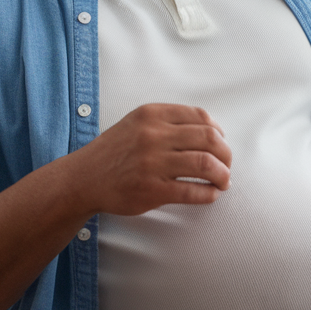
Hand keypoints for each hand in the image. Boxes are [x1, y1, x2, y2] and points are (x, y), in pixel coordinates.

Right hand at [74, 103, 232, 215]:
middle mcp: (153, 135)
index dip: (218, 131)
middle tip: (226, 165)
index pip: (200, 117)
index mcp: (152, 115)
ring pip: (205, 164)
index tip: (221, 143)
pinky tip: (210, 194)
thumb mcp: (137, 123)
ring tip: (223, 181)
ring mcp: (153, 163)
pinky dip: (209, 194)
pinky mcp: (152, 190)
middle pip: (209, 139)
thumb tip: (212, 132)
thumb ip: (168, 122)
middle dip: (226, 154)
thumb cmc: (114, 152)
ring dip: (222, 175)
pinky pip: (193, 191)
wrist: (84, 178)